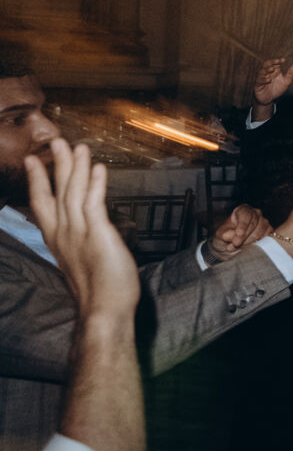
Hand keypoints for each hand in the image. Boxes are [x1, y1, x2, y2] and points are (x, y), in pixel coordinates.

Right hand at [25, 140, 137, 320]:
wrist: (102, 309)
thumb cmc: (96, 289)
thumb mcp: (80, 259)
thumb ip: (78, 240)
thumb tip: (85, 228)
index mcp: (56, 238)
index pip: (41, 203)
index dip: (37, 181)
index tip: (31, 161)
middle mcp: (63, 232)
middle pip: (56, 191)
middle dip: (57, 165)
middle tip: (57, 141)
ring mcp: (79, 232)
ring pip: (74, 192)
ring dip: (77, 167)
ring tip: (79, 147)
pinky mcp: (98, 234)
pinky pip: (95, 203)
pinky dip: (96, 184)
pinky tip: (99, 168)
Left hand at [205, 203, 270, 263]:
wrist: (231, 247)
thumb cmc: (225, 237)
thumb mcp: (220, 235)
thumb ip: (225, 234)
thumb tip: (229, 235)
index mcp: (243, 210)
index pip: (246, 215)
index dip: (242, 226)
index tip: (238, 236)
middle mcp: (256, 214)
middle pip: (254, 225)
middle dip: (243, 238)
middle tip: (233, 245)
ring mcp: (264, 223)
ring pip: (260, 234)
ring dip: (248, 244)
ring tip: (238, 248)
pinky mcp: (270, 233)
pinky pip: (266, 240)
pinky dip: (257, 246)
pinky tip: (248, 248)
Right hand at [252, 58, 292, 110]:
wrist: (269, 98)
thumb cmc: (277, 88)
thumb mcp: (286, 81)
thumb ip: (290, 74)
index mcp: (274, 71)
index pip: (274, 63)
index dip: (278, 60)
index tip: (283, 60)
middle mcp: (267, 73)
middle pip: (266, 65)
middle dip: (271, 62)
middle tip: (276, 62)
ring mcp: (262, 78)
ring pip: (261, 72)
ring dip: (266, 70)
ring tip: (272, 69)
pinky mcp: (258, 85)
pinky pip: (259, 81)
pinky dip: (264, 80)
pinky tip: (269, 80)